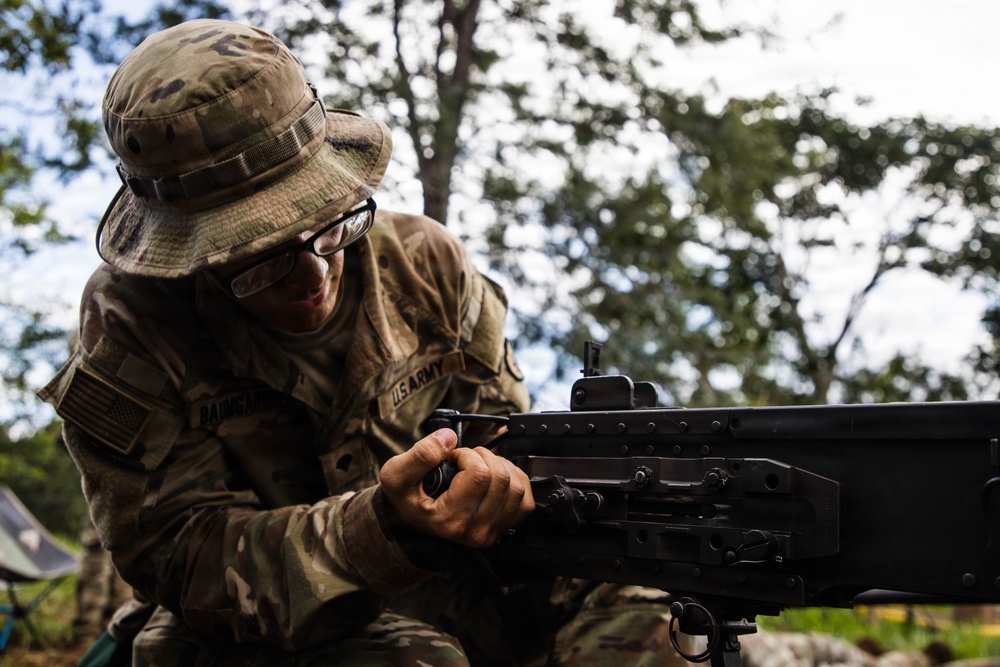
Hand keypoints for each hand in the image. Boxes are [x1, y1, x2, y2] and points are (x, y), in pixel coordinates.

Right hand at [379, 428, 533, 547]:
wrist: (413, 518)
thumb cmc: (407, 497)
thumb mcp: (397, 474)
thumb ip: (420, 455)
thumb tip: (449, 438)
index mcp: (450, 521)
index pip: (479, 475)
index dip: (467, 455)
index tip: (452, 458)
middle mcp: (475, 532)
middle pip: (501, 479)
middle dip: (484, 457)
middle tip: (465, 460)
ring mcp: (492, 531)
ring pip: (516, 486)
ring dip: (499, 466)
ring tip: (478, 466)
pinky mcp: (505, 526)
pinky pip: (525, 498)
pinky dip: (514, 479)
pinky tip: (493, 476)